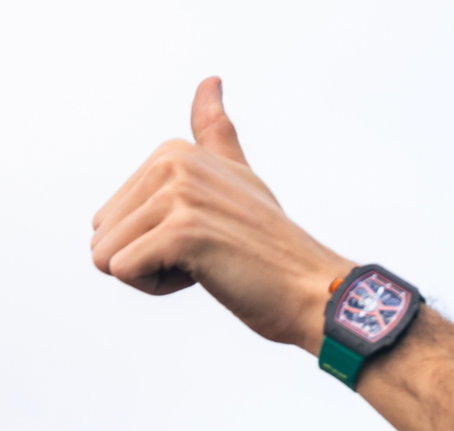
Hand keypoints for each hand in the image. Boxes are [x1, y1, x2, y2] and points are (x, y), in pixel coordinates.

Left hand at [91, 77, 353, 353]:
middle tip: (210, 255)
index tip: (210, 237)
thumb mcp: (239, 178)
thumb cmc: (273, 249)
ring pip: (107, 255)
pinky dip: (159, 286)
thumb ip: (216, 133)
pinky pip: (123, 271)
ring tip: (210, 264)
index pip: (111, 216)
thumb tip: (211, 79)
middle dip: (148, 259)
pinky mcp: (182, 231)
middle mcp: (172, 164)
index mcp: (174, 152)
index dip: (154, 241)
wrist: (312, 290)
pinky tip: (208, 276)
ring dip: (154, 274)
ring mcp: (178, 195)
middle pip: (102, 235)